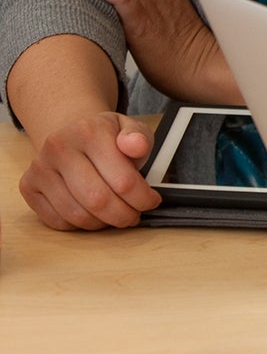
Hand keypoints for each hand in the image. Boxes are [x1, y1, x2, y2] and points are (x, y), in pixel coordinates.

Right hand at [19, 111, 160, 229]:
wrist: (70, 134)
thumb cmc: (104, 137)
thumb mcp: (129, 129)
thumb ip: (139, 138)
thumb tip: (136, 146)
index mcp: (89, 131)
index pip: (123, 180)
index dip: (143, 199)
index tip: (151, 202)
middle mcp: (59, 147)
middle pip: (98, 201)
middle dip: (124, 216)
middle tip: (133, 215)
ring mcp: (40, 168)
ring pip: (78, 215)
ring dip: (103, 223)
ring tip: (115, 214)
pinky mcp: (29, 186)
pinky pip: (58, 221)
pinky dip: (80, 225)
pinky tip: (92, 213)